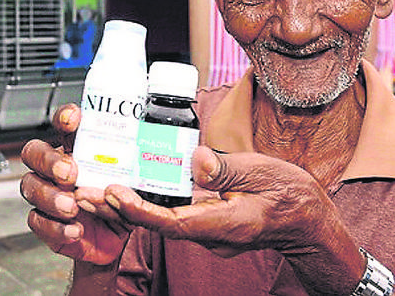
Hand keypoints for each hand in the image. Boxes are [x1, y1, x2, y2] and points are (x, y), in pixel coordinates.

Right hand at [19, 104, 130, 265]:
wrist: (124, 241)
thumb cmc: (127, 202)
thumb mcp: (135, 181)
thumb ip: (133, 174)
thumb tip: (140, 165)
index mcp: (79, 150)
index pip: (64, 124)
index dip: (64, 117)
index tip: (73, 119)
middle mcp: (58, 169)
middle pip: (34, 152)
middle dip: (48, 160)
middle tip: (69, 173)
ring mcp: (49, 196)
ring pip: (30, 186)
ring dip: (49, 196)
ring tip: (72, 207)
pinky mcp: (47, 224)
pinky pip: (37, 221)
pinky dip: (55, 227)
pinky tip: (75, 230)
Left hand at [103, 146, 363, 293]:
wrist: (309, 223)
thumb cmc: (291, 195)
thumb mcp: (264, 172)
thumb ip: (226, 169)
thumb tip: (194, 159)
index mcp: (224, 224)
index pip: (173, 223)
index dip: (140, 210)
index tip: (115, 194)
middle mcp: (211, 235)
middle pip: (157, 224)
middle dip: (121, 207)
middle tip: (85, 190)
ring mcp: (208, 233)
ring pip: (162, 220)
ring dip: (129, 205)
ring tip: (95, 186)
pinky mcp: (208, 224)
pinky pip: (173, 215)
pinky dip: (149, 202)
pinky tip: (130, 185)